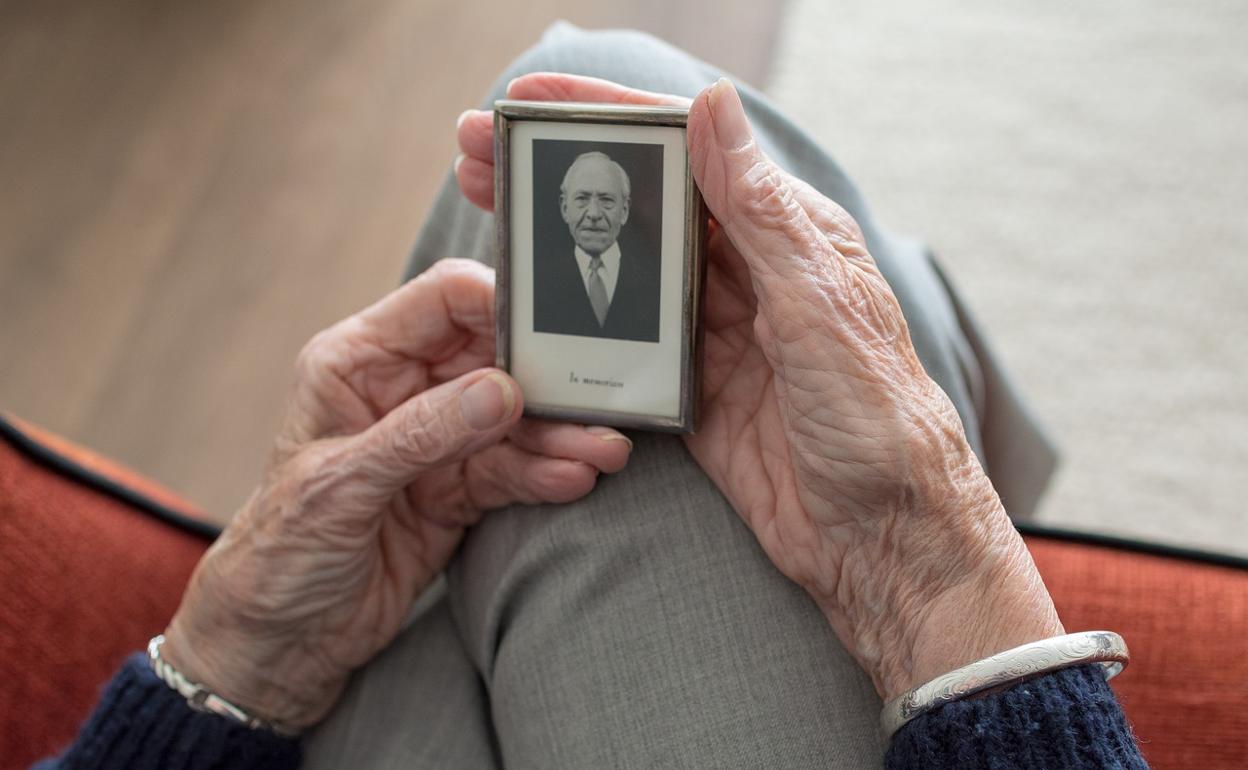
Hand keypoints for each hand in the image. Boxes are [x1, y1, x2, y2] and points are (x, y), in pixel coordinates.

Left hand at [162, 259, 631, 728]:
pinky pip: (512, 469)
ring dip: (559, 434)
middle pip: (493, 359)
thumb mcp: (340, 486)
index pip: (442, 303)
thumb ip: (421, 434)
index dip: (499, 303)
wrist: (284, 640)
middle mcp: (402, 391)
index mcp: (358, 362)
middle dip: (547, 379)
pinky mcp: (459, 488)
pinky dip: (545, 473)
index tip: (552, 325)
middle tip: (598, 397)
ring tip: (604, 451)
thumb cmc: (280, 551)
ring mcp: (435, 441)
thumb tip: (501, 392)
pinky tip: (575, 478)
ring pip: (513, 420)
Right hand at [457, 77, 1060, 699]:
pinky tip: (527, 312)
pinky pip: (623, 347)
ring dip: (561, 241)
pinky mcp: (692, 391)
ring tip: (487, 214)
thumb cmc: (879, 419)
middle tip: (481, 151)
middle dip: (563, 173)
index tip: (532, 100)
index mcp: (787, 233)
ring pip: (627, 270)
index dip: (609, 117)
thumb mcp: (818, 305)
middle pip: (642, 206)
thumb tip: (711, 106)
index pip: (689, 152)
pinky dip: (577, 326)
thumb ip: (762, 211)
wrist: (883, 538)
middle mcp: (749, 274)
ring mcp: (716, 334)